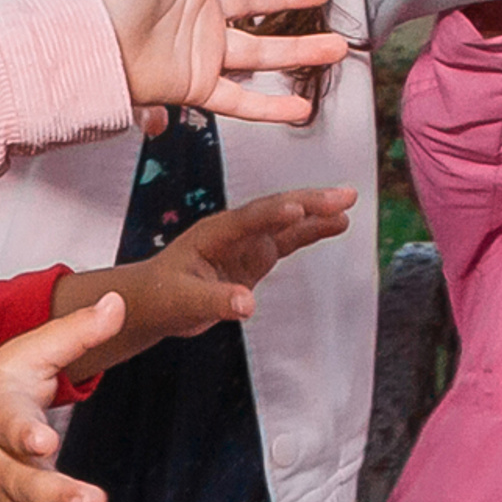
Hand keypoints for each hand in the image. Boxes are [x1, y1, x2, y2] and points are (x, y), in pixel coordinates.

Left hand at [54, 188, 358, 378]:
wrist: (153, 300)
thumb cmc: (161, 297)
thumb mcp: (183, 303)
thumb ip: (216, 302)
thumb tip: (248, 305)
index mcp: (212, 235)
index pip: (247, 221)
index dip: (273, 215)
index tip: (299, 209)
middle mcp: (233, 232)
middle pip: (275, 212)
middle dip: (309, 203)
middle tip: (343, 196)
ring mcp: (247, 242)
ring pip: (286, 223)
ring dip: (317, 213)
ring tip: (348, 204)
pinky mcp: (256, 256)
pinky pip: (289, 240)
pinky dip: (311, 232)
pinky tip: (336, 224)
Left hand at [89, 0, 350, 123]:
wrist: (91, 48)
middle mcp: (198, 10)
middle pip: (253, 0)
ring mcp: (200, 49)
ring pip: (260, 51)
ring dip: (298, 51)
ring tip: (336, 48)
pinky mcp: (196, 84)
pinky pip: (240, 99)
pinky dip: (271, 107)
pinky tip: (302, 110)